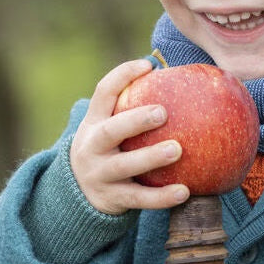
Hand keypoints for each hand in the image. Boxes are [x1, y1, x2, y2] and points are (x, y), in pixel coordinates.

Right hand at [69, 58, 189, 214]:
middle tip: (163, 112)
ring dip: (150, 157)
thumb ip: (132, 112)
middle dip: (136, 120)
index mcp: (93, 122)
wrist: (78, 194)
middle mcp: (92, 146)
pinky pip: (139, 198)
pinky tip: (185, 191)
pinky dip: (161, 197)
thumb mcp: (109, 129)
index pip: (103, 92)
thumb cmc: (108, 151)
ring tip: (177, 150)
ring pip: (124, 165)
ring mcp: (100, 174)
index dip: (123, 76)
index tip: (148, 65)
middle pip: (110, 130)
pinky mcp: (112, 199)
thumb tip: (181, 85)